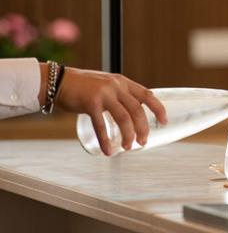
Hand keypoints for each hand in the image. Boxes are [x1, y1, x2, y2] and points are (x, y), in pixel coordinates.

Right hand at [53, 67, 167, 155]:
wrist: (58, 81)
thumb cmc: (82, 87)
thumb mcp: (106, 85)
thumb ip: (118, 96)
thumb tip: (130, 114)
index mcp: (123, 82)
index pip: (147, 95)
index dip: (158, 108)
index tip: (164, 121)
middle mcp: (116, 86)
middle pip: (137, 110)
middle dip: (143, 128)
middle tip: (144, 142)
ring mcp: (104, 94)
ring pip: (124, 117)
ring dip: (128, 135)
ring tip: (128, 147)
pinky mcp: (90, 103)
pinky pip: (101, 125)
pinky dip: (105, 140)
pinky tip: (108, 151)